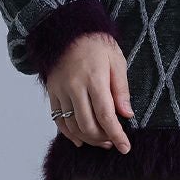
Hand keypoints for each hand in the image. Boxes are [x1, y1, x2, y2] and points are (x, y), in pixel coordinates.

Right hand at [46, 32, 134, 152]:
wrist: (69, 32)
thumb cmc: (98, 45)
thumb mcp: (117, 61)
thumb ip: (121, 89)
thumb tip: (127, 114)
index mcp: (94, 78)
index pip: (106, 115)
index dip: (116, 134)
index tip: (125, 147)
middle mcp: (75, 87)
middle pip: (88, 125)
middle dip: (103, 138)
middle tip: (113, 141)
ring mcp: (61, 91)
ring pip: (72, 126)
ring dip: (88, 138)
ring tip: (101, 140)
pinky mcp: (52, 93)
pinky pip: (58, 120)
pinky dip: (69, 133)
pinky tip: (80, 139)